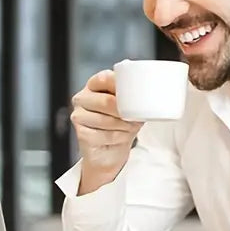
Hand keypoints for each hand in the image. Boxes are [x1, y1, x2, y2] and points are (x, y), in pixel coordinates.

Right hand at [70, 70, 141, 193]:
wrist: (109, 151)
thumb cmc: (120, 124)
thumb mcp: (129, 107)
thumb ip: (134, 97)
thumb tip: (151, 93)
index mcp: (93, 85)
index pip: (104, 78)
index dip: (120, 85)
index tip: (135, 94)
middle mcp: (82, 98)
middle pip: (106, 101)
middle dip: (125, 111)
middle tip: (136, 117)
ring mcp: (78, 116)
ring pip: (106, 120)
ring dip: (124, 126)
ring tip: (130, 127)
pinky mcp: (81, 134)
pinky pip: (105, 134)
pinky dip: (119, 137)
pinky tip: (121, 137)